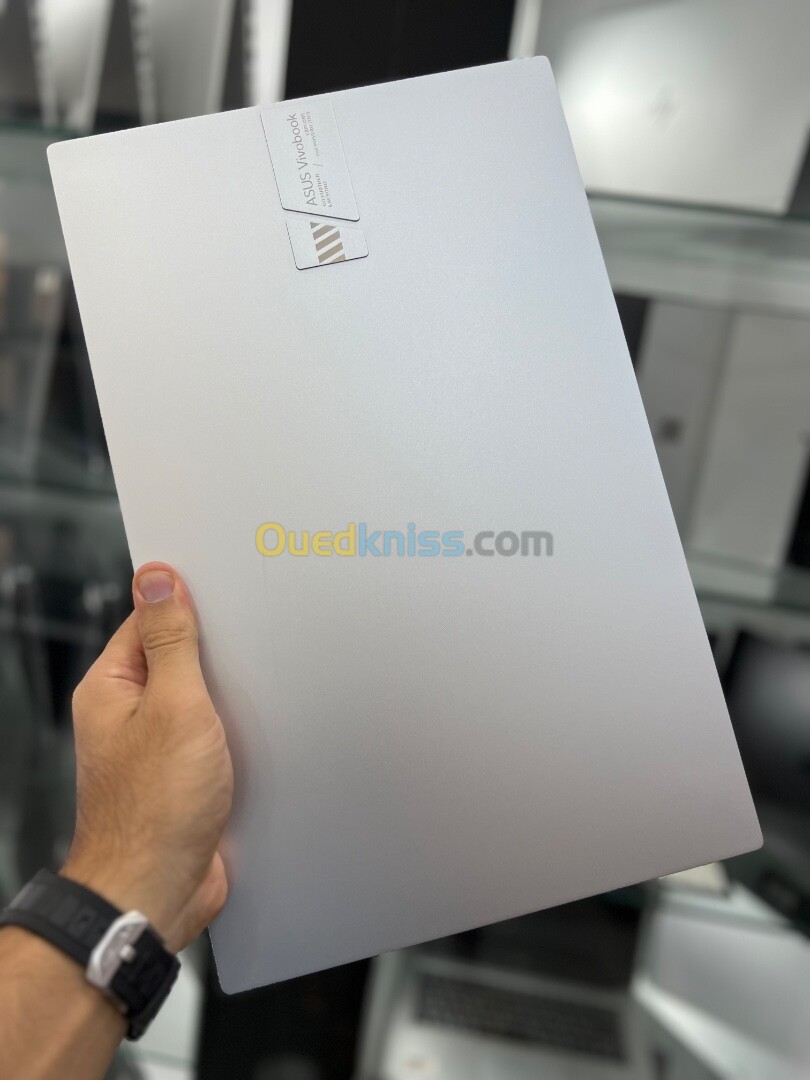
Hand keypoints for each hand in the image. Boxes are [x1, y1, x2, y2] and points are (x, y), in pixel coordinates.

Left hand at [61, 563, 232, 953]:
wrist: (158, 891)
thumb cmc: (155, 809)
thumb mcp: (174, 706)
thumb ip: (170, 641)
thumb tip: (156, 579)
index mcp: (112, 688)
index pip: (148, 621)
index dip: (187, 603)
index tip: (227, 591)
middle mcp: (130, 714)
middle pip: (177, 658)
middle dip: (218, 651)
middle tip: (256, 638)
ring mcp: (158, 746)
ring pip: (201, 698)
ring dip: (231, 694)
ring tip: (263, 683)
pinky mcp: (185, 774)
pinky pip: (215, 735)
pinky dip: (238, 729)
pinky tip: (262, 727)